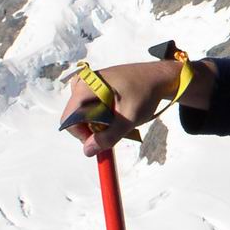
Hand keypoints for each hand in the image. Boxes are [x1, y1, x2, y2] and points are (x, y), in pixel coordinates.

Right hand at [60, 60, 182, 155]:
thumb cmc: (145, 93)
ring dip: (98, 124)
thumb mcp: (128, 119)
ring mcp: (90, 84)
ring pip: (84, 113)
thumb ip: (108, 137)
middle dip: (91, 130)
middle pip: (75, 117)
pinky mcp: (98, 87)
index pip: (69, 118)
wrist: (159, 77)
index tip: (99, 141)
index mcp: (86, 87)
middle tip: (112, 134)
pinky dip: (102, 116)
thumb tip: (88, 151)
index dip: (81, 134)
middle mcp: (84, 83)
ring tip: (118, 122)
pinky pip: (92, 107)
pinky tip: (117, 115)